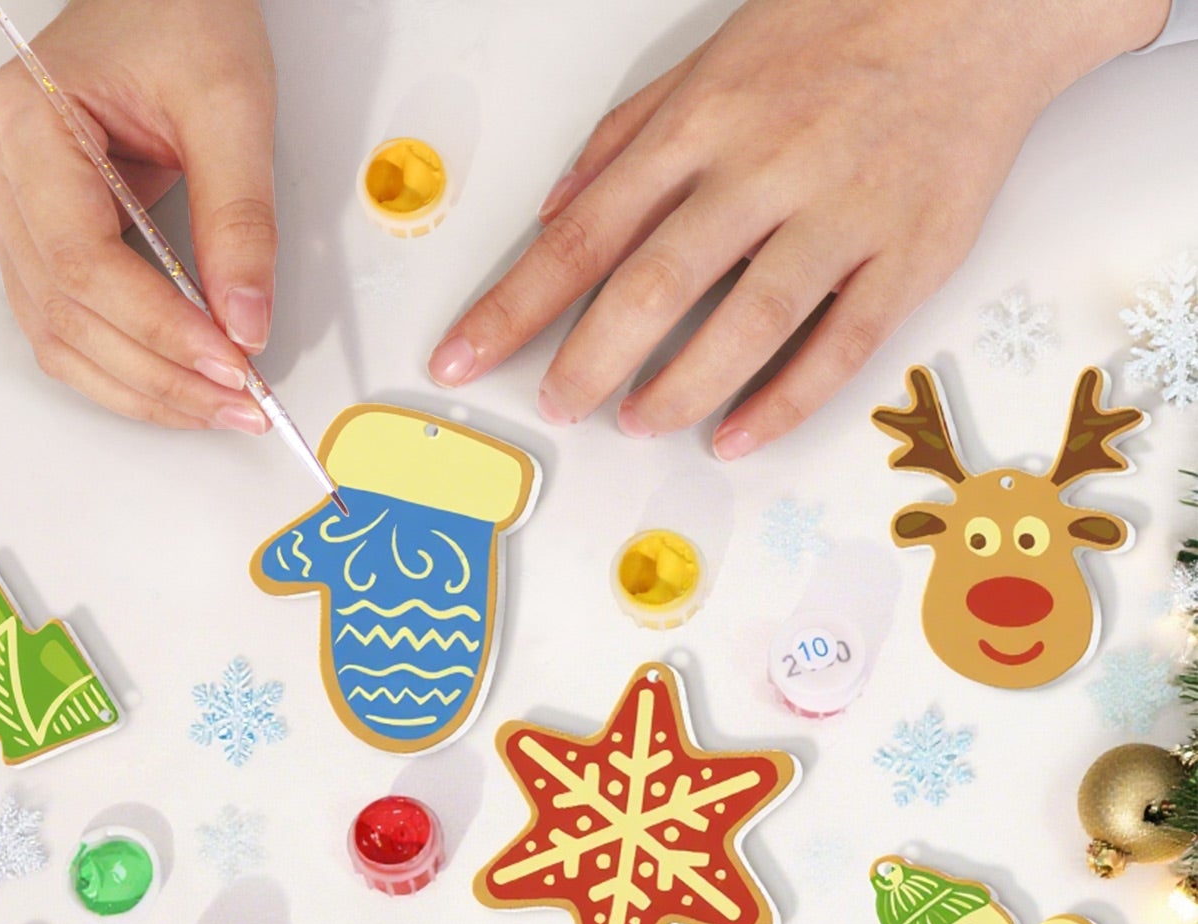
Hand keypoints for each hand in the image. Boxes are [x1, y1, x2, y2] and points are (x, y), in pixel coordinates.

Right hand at [0, 0, 275, 430]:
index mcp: (23, 124)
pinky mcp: (34, 236)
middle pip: (68, 315)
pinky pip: (67, 326)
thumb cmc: (179, 16)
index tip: (232, 365)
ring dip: (143, 388)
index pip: (84, 264)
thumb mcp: (230, 107)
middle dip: (161, 376)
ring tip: (220, 406)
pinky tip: (182, 385)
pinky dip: (126, 367)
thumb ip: (240, 221)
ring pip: (59, 337)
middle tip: (241, 404)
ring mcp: (6, 208)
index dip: (160, 331)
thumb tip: (245, 324)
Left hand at [427, 0, 1169, 455]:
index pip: (583, 235)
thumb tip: (553, 213)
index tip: (462, 357)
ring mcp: (841, 214)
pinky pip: (839, 346)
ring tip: (637, 421)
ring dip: (680, 387)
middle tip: (556, 405)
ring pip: (747, 322)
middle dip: (587, 359)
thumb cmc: (837, 26)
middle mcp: (765, 169)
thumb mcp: (710, 59)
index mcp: (702, 125)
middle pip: (653, 285)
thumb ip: (626, 140)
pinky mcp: (908, 254)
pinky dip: (782, 400)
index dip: (513, 306)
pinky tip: (734, 436)